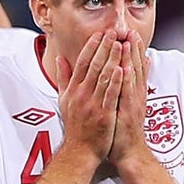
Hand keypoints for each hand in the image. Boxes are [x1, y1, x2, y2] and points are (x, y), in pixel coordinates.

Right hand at [54, 30, 119, 162]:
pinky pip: (111, 95)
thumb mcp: (63, 100)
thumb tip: (60, 58)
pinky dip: (117, 81)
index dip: (91, 46)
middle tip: (113, 32)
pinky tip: (123, 68)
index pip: (83, 62)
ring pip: (104, 77)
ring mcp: (93, 104)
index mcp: (73, 90)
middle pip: (94, 66)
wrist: (80, 151)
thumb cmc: (74, 125)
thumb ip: (63, 78)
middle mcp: (82, 94)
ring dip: (113, 59)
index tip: (99, 33)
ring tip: (121, 44)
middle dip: (104, 47)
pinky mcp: (104, 115)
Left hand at [108, 34, 151, 173]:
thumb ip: (129, 89)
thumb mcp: (127, 107)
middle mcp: (135, 95)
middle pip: (135, 67)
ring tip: (128, 41)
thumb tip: (130, 73)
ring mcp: (132, 103)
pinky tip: (123, 68)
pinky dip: (126, 80)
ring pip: (132, 76)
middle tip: (131, 29)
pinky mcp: (127, 112)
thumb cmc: (124, 131)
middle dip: (133, 48)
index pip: (133, 66)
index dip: (132, 49)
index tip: (129, 32)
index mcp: (133, 92)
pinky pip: (127, 94)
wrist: (130, 154)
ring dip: (130, 59)